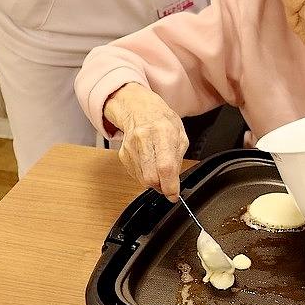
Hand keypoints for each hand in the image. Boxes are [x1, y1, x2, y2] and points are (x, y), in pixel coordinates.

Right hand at [103, 83, 188, 201]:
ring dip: (153, 181)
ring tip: (159, 167)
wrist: (140, 110)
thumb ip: (178, 159)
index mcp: (163, 132)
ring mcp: (131, 147)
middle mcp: (144, 139)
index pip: (165, 166)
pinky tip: (149, 163)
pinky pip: (135, 175)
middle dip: (161, 186)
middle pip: (150, 177)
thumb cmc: (163, 121)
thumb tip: (174, 181)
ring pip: (142, 179)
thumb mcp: (181, 135)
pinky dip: (145, 175)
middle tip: (168, 183)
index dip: (170, 186)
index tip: (174, 195)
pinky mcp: (123, 154)